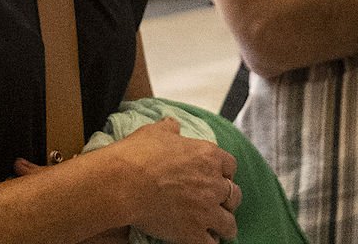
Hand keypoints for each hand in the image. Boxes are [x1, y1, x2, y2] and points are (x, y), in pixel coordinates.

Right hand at [87, 118, 239, 243]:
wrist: (123, 183)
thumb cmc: (137, 155)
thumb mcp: (155, 132)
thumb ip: (170, 128)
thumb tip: (173, 124)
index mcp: (207, 155)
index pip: (231, 166)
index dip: (224, 172)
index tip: (217, 176)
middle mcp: (213, 183)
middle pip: (234, 195)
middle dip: (227, 199)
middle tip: (216, 202)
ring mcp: (206, 210)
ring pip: (229, 223)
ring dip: (223, 224)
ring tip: (216, 227)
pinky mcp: (194, 232)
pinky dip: (209, 242)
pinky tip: (203, 239)